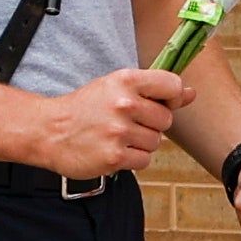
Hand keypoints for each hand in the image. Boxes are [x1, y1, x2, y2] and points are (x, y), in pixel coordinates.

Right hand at [24, 65, 188, 182]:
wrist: (50, 131)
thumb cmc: (85, 108)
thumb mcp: (116, 88)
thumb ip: (155, 90)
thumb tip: (190, 93)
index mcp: (125, 80)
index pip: (172, 85)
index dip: (172, 97)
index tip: (161, 103)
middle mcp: (123, 104)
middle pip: (166, 120)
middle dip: (151, 125)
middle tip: (126, 123)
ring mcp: (118, 131)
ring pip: (156, 142)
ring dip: (141, 143)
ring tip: (117, 136)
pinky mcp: (114, 156)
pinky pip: (144, 160)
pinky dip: (132, 159)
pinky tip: (114, 149)